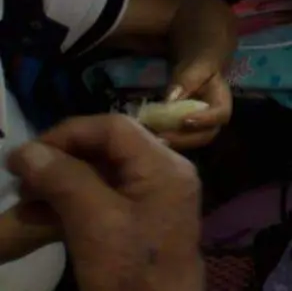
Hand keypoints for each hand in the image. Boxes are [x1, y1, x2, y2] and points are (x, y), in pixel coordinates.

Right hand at [6, 115, 203, 290]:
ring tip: (24, 200)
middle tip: (20, 181)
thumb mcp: (95, 223)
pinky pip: (103, 199)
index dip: (67, 134)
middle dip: (60, 160)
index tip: (26, 156)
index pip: (113, 128)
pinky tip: (39, 217)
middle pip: (107, 149)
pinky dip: (71, 203)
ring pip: (100, 175)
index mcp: (164, 166)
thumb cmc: (130, 271)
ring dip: (60, 183)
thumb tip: (26, 150)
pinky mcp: (139, 222)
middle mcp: (164, 174)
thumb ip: (64, 180)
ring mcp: (153, 199)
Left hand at [157, 59, 231, 149]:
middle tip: (163, 137)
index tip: (185, 120)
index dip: (205, 120)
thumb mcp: (194, 70)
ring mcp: (201, 129)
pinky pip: (180, 141)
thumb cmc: (198, 70)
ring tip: (153, 139)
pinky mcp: (188, 133)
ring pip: (191, 142)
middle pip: (205, 135)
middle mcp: (215, 120)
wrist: (196, 74)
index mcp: (223, 102)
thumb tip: (171, 99)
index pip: (220, 115)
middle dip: (184, 139)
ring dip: (173, 143)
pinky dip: (166, 140)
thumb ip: (186, 83)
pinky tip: (150, 137)